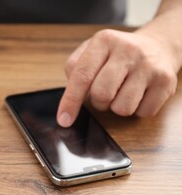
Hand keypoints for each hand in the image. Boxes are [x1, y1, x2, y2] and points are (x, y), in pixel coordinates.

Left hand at [57, 29, 177, 126]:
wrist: (157, 46)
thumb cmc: (116, 55)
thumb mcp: (92, 52)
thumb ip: (76, 72)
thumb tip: (69, 102)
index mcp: (104, 41)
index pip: (82, 75)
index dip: (70, 101)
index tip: (63, 120)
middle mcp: (128, 50)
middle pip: (101, 95)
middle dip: (98, 103)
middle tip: (104, 94)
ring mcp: (149, 65)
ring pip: (122, 108)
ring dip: (117, 107)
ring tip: (123, 91)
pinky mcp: (166, 81)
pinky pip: (142, 112)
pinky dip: (137, 110)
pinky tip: (139, 93)